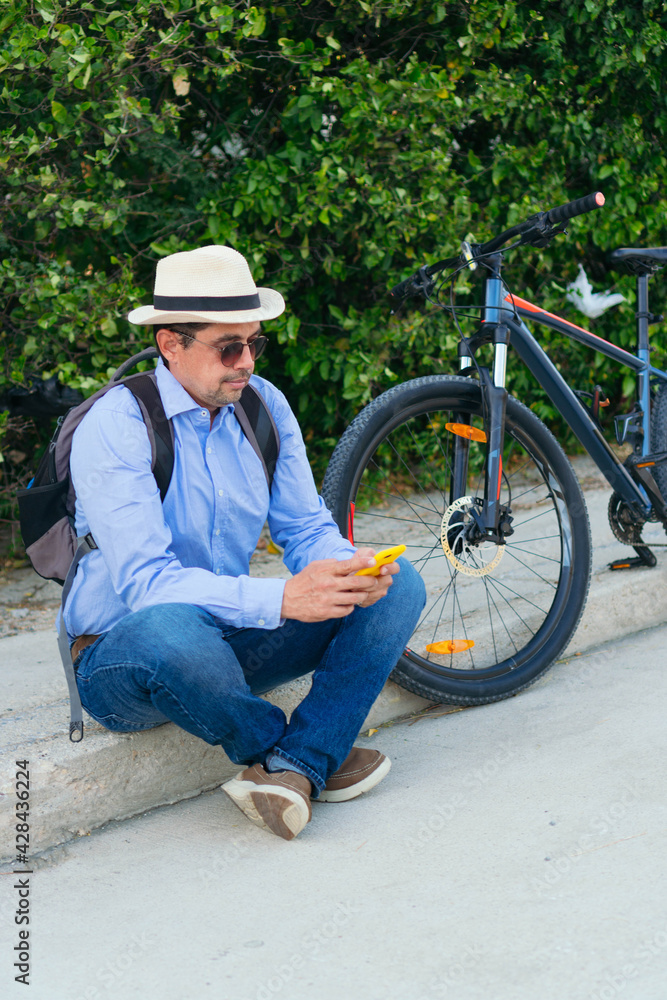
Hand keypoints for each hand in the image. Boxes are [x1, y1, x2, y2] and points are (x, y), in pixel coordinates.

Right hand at [280, 549, 397, 621]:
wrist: (287, 599)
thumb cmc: (304, 581)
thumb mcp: (315, 566)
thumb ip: (331, 563)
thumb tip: (347, 563)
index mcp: (326, 571)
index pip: (348, 565)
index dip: (362, 563)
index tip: (372, 561)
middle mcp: (328, 585)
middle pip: (356, 582)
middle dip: (369, 581)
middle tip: (374, 581)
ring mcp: (328, 599)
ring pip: (354, 598)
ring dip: (362, 595)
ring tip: (363, 593)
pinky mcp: (327, 612)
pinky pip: (347, 610)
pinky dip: (351, 606)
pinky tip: (349, 603)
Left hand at [353, 546, 399, 608]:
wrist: (349, 574)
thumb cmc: (358, 561)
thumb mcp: (361, 554)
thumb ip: (367, 553)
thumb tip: (372, 558)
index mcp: (387, 567)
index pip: (395, 568)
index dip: (390, 568)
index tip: (382, 569)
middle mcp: (386, 581)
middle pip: (382, 583)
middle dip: (369, 581)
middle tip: (357, 578)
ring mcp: (380, 592)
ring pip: (373, 592)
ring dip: (361, 589)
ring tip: (351, 584)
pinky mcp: (372, 600)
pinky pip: (366, 600)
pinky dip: (358, 596)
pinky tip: (352, 591)